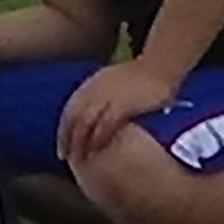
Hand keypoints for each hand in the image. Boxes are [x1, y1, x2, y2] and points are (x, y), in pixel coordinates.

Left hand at [58, 58, 183, 161]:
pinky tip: (96, 150)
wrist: (161, 65)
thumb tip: (95, 112)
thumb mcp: (113, 80)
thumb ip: (101, 94)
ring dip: (79, 142)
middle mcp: (94, 90)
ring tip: (78, 159)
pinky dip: (98, 138)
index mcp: (91, 84)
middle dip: (67, 139)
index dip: (63, 129)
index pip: (70, 110)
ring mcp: (107, 97)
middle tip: (65, 157)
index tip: (62, 145)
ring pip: (85, 123)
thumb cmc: (142, 74)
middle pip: (73, 118)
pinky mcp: (122, 104)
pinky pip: (105, 124)